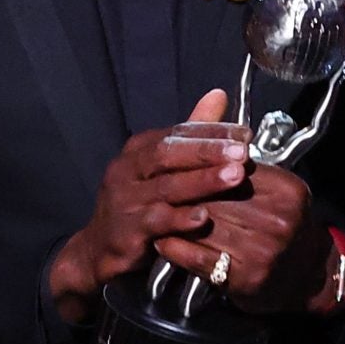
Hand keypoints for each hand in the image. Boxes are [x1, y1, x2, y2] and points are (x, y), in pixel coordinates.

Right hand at [48, 89, 251, 323]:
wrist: (99, 249)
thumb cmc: (139, 205)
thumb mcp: (161, 169)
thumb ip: (191, 135)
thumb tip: (219, 94)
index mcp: (137, 151)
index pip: (175, 133)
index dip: (210, 132)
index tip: (245, 135)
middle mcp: (125, 170)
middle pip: (167, 154)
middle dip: (207, 152)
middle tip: (242, 152)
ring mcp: (123, 201)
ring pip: (165, 187)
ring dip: (202, 182)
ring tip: (235, 177)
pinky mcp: (125, 232)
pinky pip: (155, 223)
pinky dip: (179, 219)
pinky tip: (203, 218)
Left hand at [162, 159, 333, 314]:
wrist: (309, 278)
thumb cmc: (284, 228)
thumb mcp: (279, 193)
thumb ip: (249, 172)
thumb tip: (208, 143)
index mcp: (286, 190)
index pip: (233, 171)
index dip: (201, 167)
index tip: (172, 162)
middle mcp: (279, 219)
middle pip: (216, 197)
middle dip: (183, 191)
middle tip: (151, 185)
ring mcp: (264, 249)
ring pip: (206, 226)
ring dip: (173, 220)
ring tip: (149, 212)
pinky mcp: (248, 277)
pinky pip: (201, 258)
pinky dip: (177, 249)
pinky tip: (160, 242)